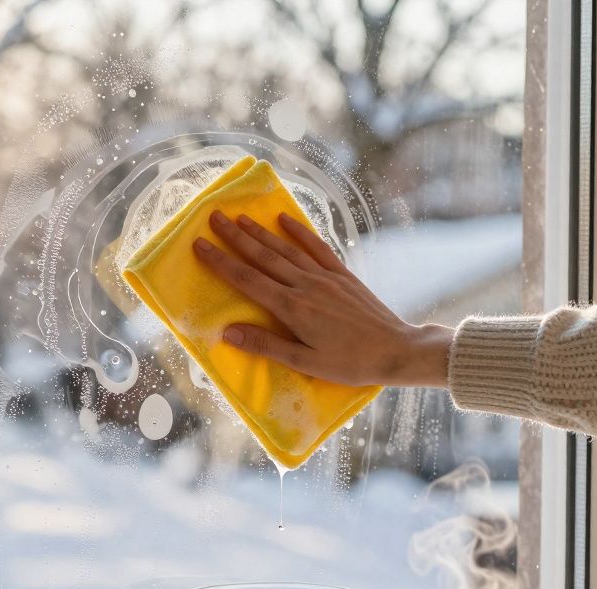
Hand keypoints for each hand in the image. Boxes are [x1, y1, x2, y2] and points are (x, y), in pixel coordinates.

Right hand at [192, 210, 453, 387]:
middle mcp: (305, 285)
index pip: (247, 280)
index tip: (199, 245)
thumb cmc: (350, 364)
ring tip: (239, 217)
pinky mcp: (342, 275)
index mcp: (292, 309)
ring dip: (261, 232)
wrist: (396, 350)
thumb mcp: (305, 362)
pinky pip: (317, 247)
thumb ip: (265, 345)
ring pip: (286, 249)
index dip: (221, 262)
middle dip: (235, 237)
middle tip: (213, 218)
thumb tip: (226, 333)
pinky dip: (300, 231)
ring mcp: (325, 277)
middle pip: (263, 257)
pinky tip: (285, 219)